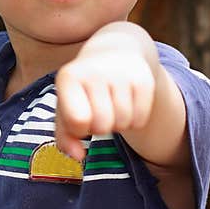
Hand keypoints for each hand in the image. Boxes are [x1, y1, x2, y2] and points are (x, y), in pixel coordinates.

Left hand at [54, 44, 156, 160]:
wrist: (113, 51)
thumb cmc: (83, 88)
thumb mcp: (66, 107)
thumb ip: (65, 137)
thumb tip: (78, 157)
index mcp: (69, 77)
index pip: (78, 122)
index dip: (80, 129)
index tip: (80, 117)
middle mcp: (95, 72)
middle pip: (102, 126)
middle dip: (100, 127)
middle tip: (98, 111)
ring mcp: (121, 74)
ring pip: (123, 124)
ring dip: (117, 124)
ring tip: (111, 106)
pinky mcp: (144, 80)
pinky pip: (140, 121)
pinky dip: (134, 121)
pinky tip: (127, 104)